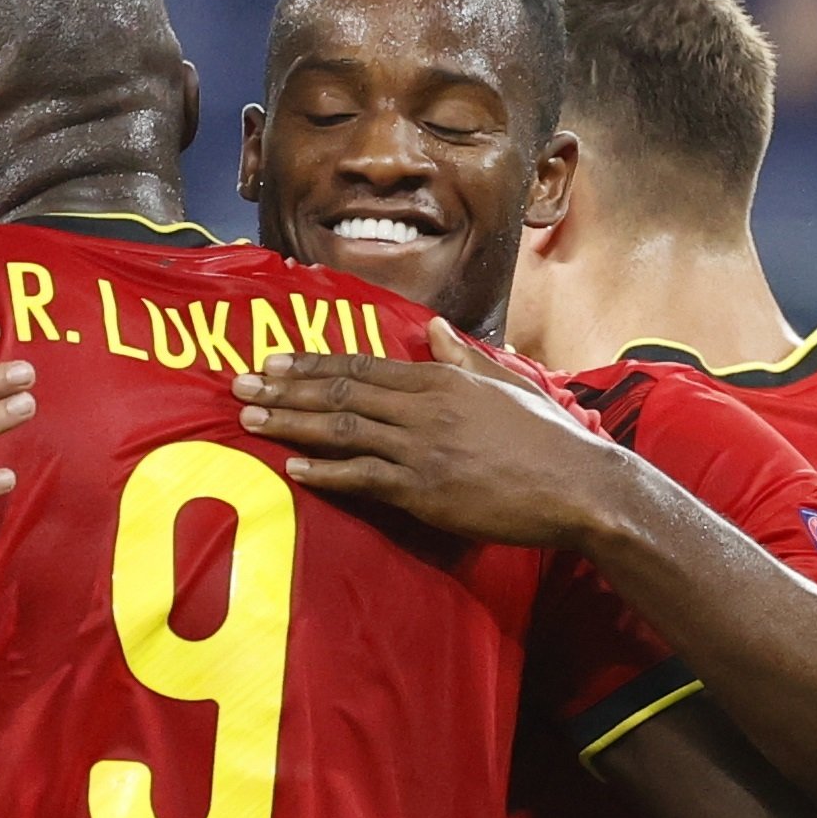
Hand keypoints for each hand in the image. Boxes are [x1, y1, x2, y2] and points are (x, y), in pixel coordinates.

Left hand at [231, 318, 624, 548]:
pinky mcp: (425, 491)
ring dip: (290, 423)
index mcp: (439, 379)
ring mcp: (421, 449)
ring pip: (342, 430)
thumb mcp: (504, 383)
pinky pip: (363, 477)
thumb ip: (461, 356)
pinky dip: (325, 471)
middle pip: (340, 392)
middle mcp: (423, 408)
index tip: (272, 361)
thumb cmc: (546, 437)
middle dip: (284, 388)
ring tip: (249, 420)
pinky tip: (293, 467)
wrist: (579, 486)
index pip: (361, 365)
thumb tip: (432, 327)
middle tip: (237, 385)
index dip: (311, 364)